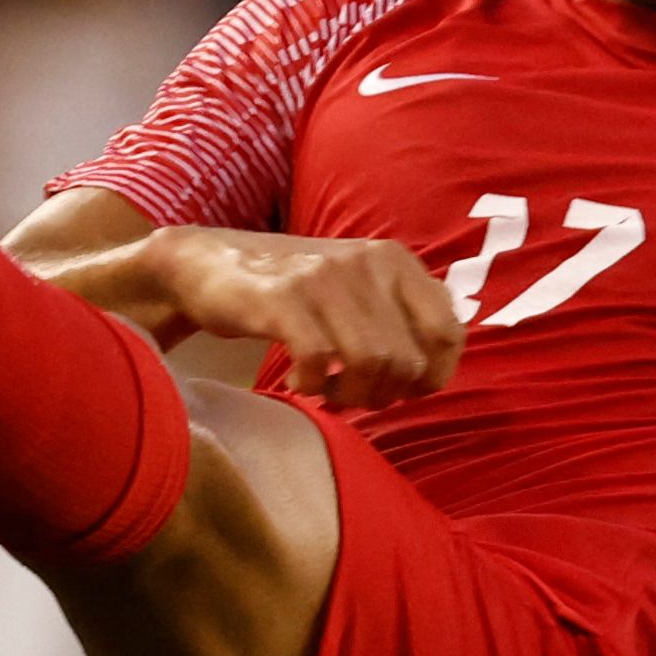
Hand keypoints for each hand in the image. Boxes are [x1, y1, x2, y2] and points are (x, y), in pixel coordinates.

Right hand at [137, 226, 463, 409]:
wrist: (206, 263)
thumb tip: (434, 371)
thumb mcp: (356, 285)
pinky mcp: (283, 297)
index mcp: (395, 260)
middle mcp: (368, 262)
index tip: (398, 390)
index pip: (448, 333)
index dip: (430, 376)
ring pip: (372, 363)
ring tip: (326, 390)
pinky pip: (321, 361)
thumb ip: (398, 314)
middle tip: (351, 395)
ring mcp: (325, 278)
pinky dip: (313, 385)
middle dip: (382, 394)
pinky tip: (298, 381)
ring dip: (350, 394)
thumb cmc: (289, 288)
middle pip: (407, 360)